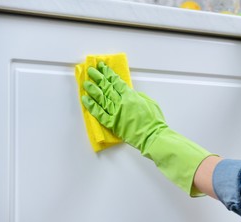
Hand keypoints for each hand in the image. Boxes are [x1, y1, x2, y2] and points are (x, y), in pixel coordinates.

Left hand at [81, 62, 212, 195]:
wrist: (153, 136)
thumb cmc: (154, 121)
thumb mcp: (149, 102)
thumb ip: (137, 96)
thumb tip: (129, 93)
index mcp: (131, 96)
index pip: (116, 82)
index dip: (108, 74)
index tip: (102, 67)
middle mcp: (121, 102)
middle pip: (107, 88)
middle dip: (98, 78)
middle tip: (91, 71)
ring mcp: (115, 113)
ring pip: (101, 99)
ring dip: (93, 90)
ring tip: (86, 83)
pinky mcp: (112, 124)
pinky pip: (99, 114)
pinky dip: (92, 107)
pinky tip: (85, 100)